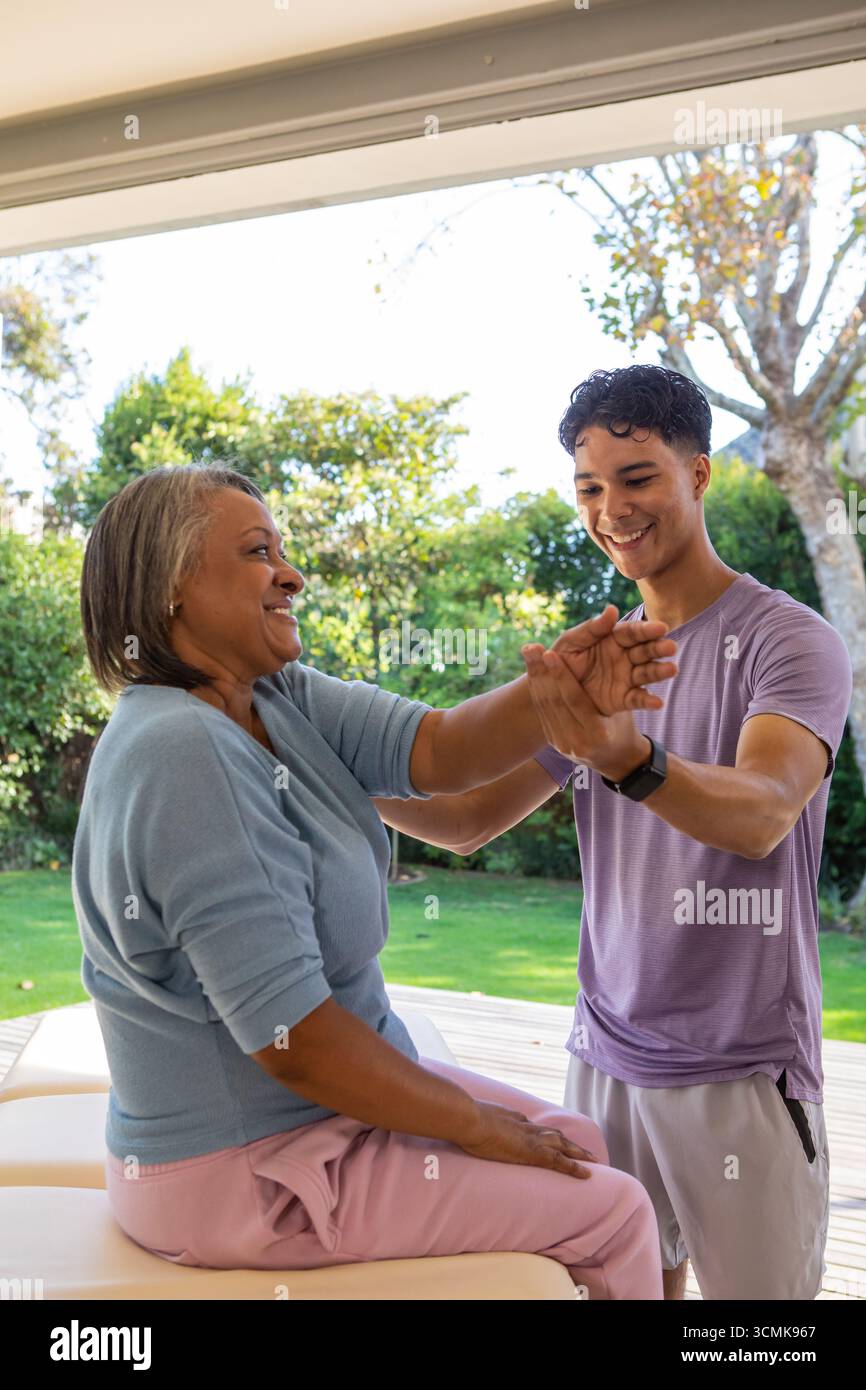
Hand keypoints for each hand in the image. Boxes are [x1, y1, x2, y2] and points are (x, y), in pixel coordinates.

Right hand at [454, 1100, 598, 1179]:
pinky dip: (575, 1167)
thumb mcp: (472, 1118)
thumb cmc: (464, 1120)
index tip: (550, 1138)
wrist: (469, 1119)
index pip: (533, 1126)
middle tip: (584, 1150)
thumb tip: (470, 1122)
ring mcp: (531, 1139)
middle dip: (569, 1142)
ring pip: (563, 1145)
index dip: (544, 1133)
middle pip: (554, 1133)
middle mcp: (526, 1126)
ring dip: (579, 1152)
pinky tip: (587, 1174)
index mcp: (513, 1118)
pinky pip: (560, 1161)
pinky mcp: (533, 1153)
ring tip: (593, 1160)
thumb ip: (477, 1121)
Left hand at [520, 643, 655, 778]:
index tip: (550, 652)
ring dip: (534, 677)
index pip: (575, 700)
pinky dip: (536, 689)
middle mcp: (577, 742)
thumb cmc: (625, 726)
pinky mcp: (553, 742)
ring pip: (544, 706)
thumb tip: (610, 655)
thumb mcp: (624, 709)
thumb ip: (614, 689)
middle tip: (530, 647)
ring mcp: (562, 744)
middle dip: (540, 672)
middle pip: (554, 702)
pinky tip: (532, 671)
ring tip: (527, 653)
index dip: (561, 675)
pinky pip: (542, 712)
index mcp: (599, 733)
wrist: (617, 760)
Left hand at [549, 605, 676, 714]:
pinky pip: (637, 699)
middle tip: (671, 648)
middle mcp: (624, 657)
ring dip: (659, 671)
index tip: (661, 628)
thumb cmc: (560, 659)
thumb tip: (612, 609)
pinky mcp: (622, 699)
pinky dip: (647, 701)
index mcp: (613, 638)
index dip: (647, 630)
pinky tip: (657, 704)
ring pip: (646, 673)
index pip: (633, 632)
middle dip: (658, 648)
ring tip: (671, 670)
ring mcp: (625, 678)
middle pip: (645, 650)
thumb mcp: (571, 642)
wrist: (551, 689)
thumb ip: (591, 628)